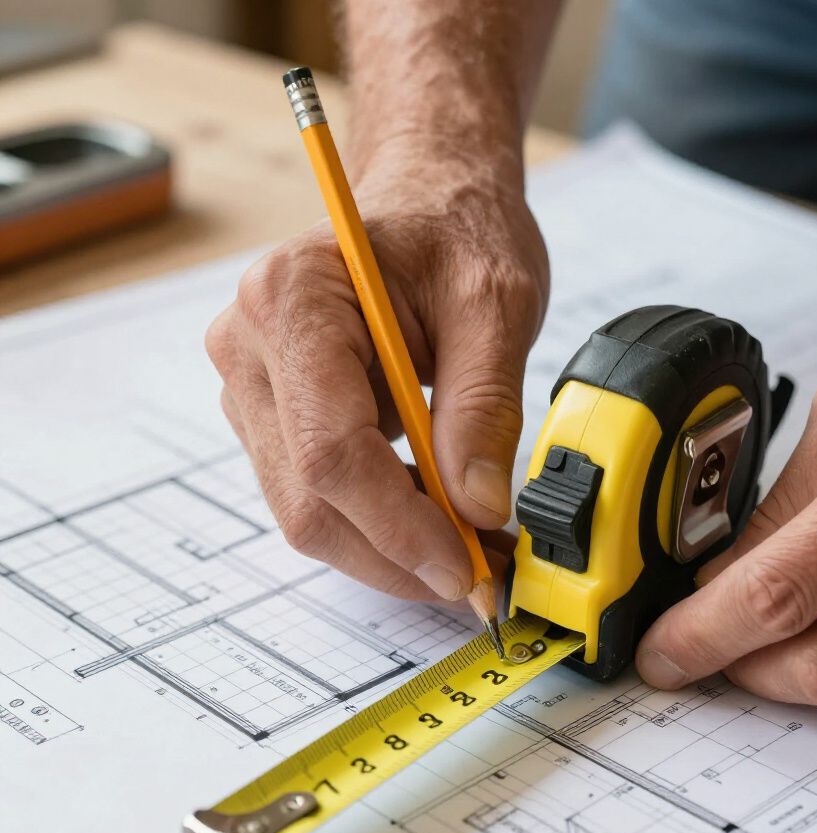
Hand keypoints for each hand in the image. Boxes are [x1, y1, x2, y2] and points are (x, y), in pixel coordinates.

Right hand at [206, 157, 546, 602]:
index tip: (466, 569)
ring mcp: (251, 386)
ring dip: (391, 550)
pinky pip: (317, 496)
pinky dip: (380, 526)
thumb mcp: (495, 302)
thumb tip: (476, 508)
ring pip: (308, 512)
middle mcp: (249, 346)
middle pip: (310, 498)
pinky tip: (438, 524)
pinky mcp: (271, 416)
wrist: (424, 200)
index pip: (332, 450)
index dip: (400, 526)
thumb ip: (483, 406)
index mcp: (293, 300)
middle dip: (398, 554)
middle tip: (481, 577)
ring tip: (472, 550)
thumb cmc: (454, 231)